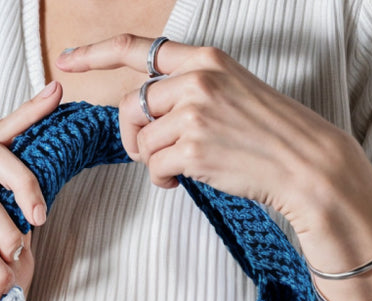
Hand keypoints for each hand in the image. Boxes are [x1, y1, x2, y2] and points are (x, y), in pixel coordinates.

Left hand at [55, 35, 371, 243]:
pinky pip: (154, 166)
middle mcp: (197, 79)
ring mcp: (195, 113)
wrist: (304, 165)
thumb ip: (191, 90)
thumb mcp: (234, 92)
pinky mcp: (194, 149)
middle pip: (131, 105)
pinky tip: (182, 180)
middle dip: (131, 135)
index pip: (139, 48)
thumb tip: (148, 110)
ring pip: (142, 140)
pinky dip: (162, 179)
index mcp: (206, 59)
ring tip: (177, 169)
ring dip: (151, 161)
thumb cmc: (270, 136)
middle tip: (149, 153)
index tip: (67, 59)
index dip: (96, 53)